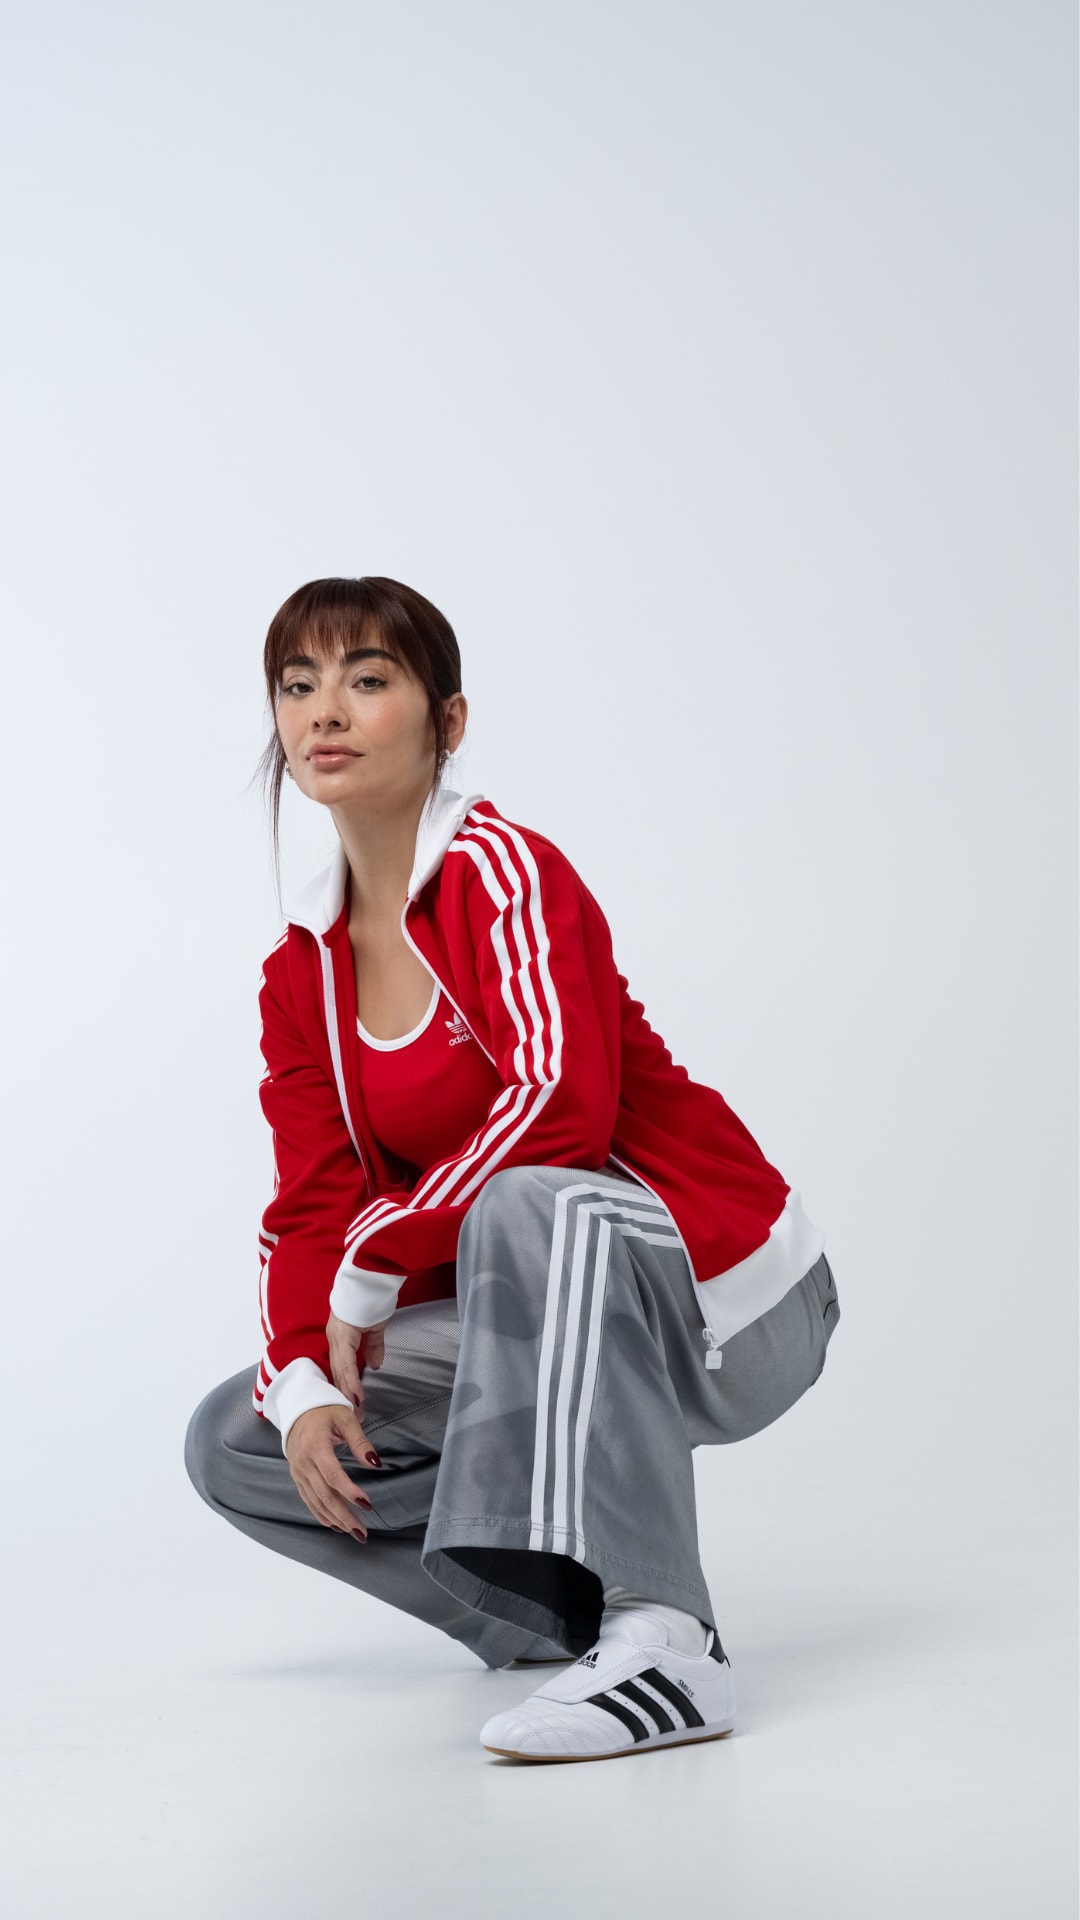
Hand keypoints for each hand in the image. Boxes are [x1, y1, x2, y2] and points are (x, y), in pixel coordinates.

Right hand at [284, 1404, 377, 1536]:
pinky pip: (308, 1500)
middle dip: (344, 1515)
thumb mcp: (345, 1418)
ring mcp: (298, 1472)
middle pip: (324, 1495)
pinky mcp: (297, 1477)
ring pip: (316, 1502)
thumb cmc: (324, 1410)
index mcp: (315, 1446)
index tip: (366, 1504)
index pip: (333, 1475)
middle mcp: (304, 1463)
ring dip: (334, 1519)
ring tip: (352, 1532)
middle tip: (361, 1532)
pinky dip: (321, 1515)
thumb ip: (360, 1441)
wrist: (296, 1408)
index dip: (349, 1492)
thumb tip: (375, 1463)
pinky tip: (334, 1524)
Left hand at [326, 1307, 389, 1419]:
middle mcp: (334, 1338)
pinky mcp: (343, 1335)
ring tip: (355, 1411)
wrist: (370, 1278)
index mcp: (340, 1336)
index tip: (353, 1403)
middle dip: (345, 1395)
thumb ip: (373, 1347)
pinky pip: (346, 1363)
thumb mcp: (374, 1327)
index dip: (346, 1385)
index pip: (341, 1366)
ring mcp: (337, 1336)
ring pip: (340, 1371)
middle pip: (338, 1372)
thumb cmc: (372, 1297)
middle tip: (354, 1414)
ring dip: (348, 1393)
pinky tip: (356, 1395)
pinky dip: (351, 1380)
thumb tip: (374, 1365)